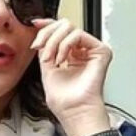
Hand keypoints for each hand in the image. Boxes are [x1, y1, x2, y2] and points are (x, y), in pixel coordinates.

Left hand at [30, 18, 112, 134]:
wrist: (73, 111)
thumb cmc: (64, 100)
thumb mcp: (46, 67)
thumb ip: (45, 48)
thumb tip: (40, 32)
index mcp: (71, 55)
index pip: (61, 31)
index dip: (47, 24)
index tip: (35, 24)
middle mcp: (82, 51)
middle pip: (64, 25)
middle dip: (48, 35)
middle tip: (40, 47)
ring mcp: (92, 50)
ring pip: (69, 28)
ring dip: (54, 42)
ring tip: (51, 59)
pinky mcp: (101, 51)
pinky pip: (78, 35)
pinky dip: (65, 45)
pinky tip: (62, 59)